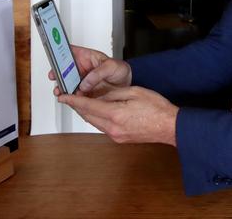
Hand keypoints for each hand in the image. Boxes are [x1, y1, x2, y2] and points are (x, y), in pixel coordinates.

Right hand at [48, 45, 131, 96]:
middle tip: (55, 78)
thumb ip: (98, 73)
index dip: (60, 53)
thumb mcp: (112, 67)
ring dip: (63, 87)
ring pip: (67, 83)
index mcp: (87, 57)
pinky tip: (69, 99)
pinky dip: (70, 97)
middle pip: (65, 69)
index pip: (70, 51)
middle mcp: (82, 68)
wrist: (126, 85)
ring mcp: (82, 81)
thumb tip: (85, 82)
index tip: (54, 57)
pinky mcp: (84, 92)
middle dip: (58, 73)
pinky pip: (74, 94)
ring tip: (61, 91)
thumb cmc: (120, 70)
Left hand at [58, 86, 177, 145]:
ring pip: (94, 122)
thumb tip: (98, 96)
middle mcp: (112, 128)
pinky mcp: (120, 138)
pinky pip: (102, 126)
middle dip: (77, 105)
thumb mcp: (133, 92)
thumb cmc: (156, 108)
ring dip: (86, 112)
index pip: (87, 106)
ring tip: (81, 101)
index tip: (62, 96)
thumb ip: (113, 94)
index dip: (73, 100)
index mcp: (115, 114)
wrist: (170, 126)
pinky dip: (96, 117)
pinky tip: (97, 110)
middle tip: (68, 96)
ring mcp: (115, 135)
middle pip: (87, 116)